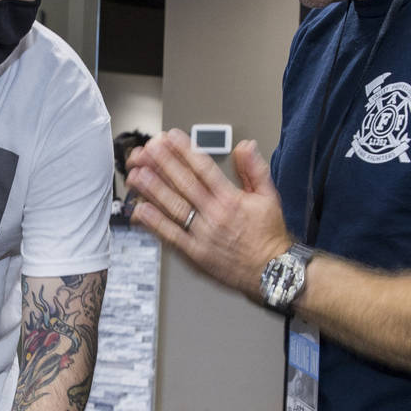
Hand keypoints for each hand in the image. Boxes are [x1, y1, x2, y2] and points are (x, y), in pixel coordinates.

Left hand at [126, 129, 290, 298]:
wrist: (273, 273)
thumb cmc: (269, 236)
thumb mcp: (269, 197)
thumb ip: (254, 169)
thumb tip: (245, 146)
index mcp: (231, 199)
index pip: (204, 169)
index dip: (185, 151)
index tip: (170, 137)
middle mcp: (215, 215)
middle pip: (185, 184)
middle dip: (164, 164)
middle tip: (147, 149)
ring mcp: (203, 235)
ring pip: (174, 208)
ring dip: (154, 190)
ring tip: (137, 174)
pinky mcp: (196, 254)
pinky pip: (172, 236)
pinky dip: (155, 224)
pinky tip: (141, 210)